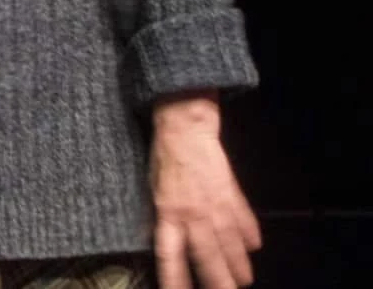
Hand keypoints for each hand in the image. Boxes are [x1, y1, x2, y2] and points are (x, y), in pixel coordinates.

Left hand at [152, 94, 260, 288]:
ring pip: (230, 246)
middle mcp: (194, 216)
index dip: (175, 278)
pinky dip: (249, 236)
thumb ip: (163, 217)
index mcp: (169, 213)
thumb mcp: (153, 190)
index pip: (171, 256)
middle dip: (218, 281)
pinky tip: (252, 248)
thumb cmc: (164, 159)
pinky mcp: (233, 197)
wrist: (186, 131)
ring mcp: (217, 208)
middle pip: (208, 258)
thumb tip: (165, 240)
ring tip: (243, 281)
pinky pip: (244, 222)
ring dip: (238, 266)